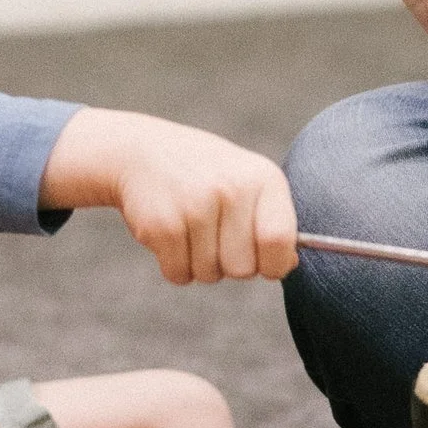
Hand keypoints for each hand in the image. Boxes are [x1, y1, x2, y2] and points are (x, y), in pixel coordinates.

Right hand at [41, 110, 298, 283]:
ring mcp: (196, 205)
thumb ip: (272, 222)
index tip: (262, 259)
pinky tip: (170, 232)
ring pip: (209, 275)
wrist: (140, 152)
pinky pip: (178, 274)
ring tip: (190, 227)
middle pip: (243, 269)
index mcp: (263, 178)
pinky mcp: (162, 225)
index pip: (280, 242)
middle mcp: (232, 189)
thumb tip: (287, 263)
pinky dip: (173, 264)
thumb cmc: (205, 176)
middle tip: (214, 234)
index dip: (273, 264)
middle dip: (228, 264)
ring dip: (198, 263)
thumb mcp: (246, 183)